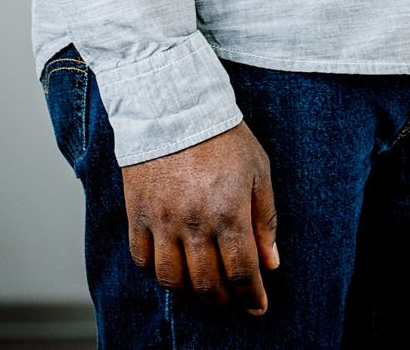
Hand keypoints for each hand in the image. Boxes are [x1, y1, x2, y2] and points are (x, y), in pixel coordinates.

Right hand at [122, 120, 279, 312]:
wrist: (174, 103)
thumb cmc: (221, 134)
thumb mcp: (258, 170)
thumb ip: (265, 219)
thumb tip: (271, 262)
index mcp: (228, 212)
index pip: (241, 272)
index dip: (251, 296)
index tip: (257, 306)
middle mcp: (194, 222)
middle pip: (207, 284)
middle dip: (224, 299)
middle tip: (232, 298)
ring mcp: (162, 220)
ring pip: (172, 280)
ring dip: (190, 292)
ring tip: (202, 286)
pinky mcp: (138, 213)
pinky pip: (142, 259)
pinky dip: (155, 271)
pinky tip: (171, 265)